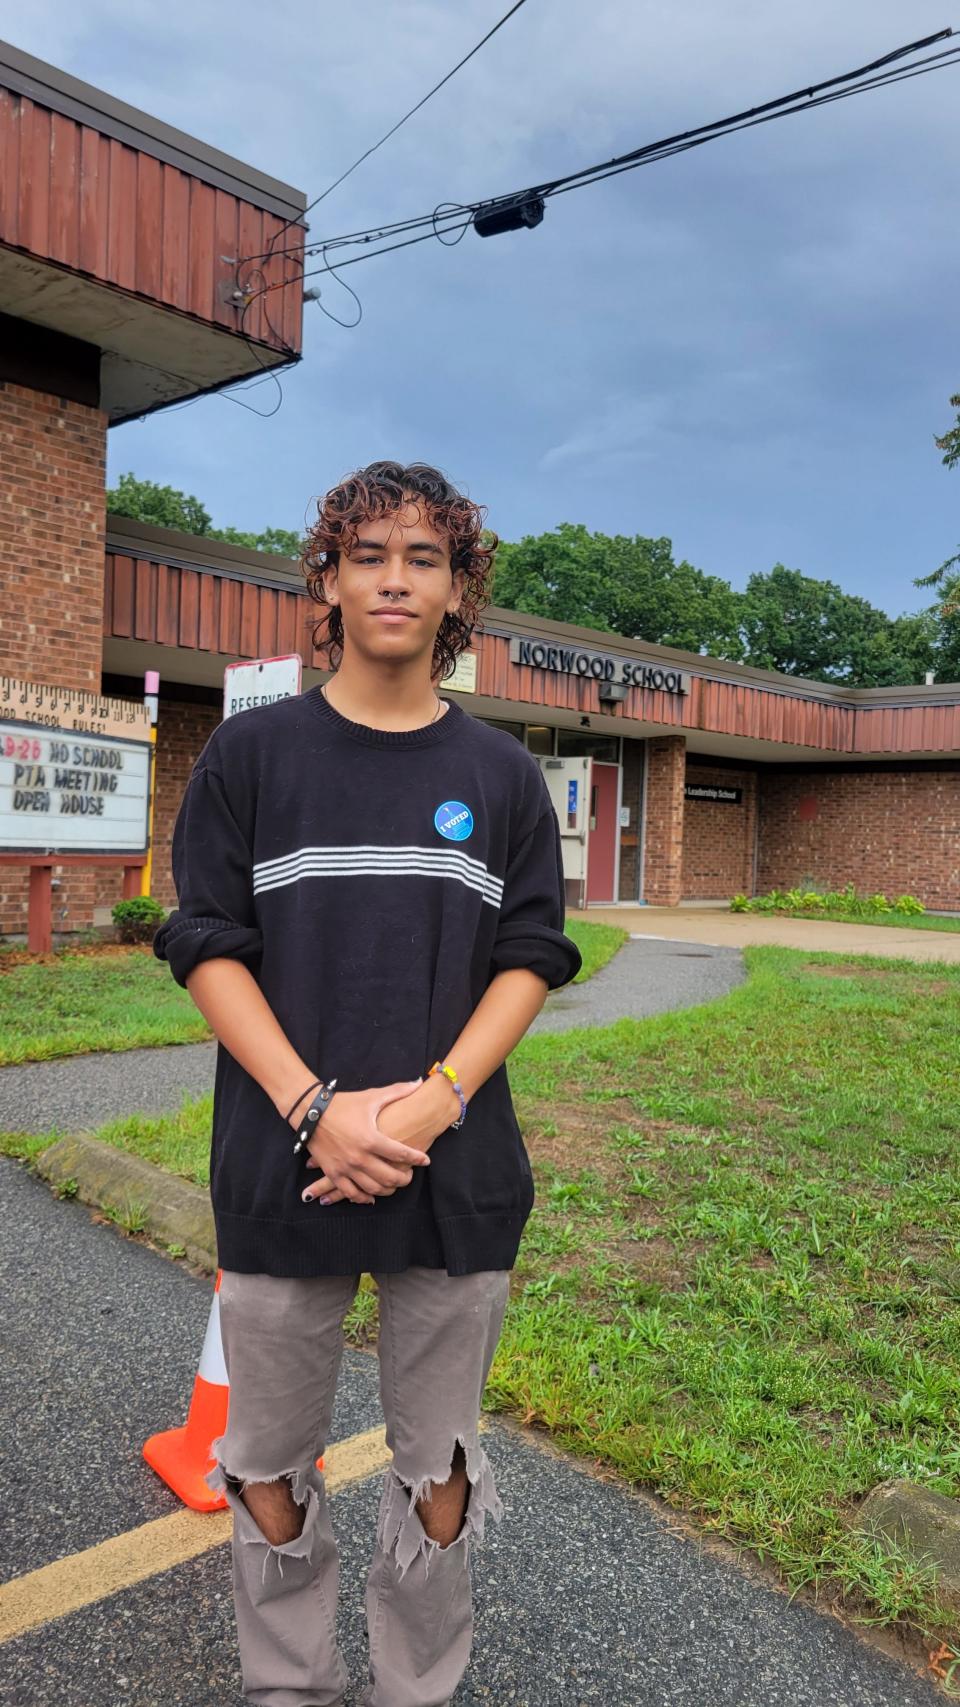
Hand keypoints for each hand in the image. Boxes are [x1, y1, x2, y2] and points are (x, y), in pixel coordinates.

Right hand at [294, 1079, 430, 1205]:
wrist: (310, 1111)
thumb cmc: (343, 1103)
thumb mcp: (371, 1097)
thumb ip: (397, 1091)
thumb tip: (419, 1082)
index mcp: (371, 1139)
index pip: (402, 1154)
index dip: (417, 1158)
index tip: (425, 1161)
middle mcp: (360, 1157)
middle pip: (390, 1177)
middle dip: (404, 1178)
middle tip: (410, 1175)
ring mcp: (346, 1168)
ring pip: (373, 1189)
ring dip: (387, 1190)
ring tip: (394, 1185)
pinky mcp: (333, 1173)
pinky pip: (351, 1193)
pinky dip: (363, 1198)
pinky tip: (371, 1197)